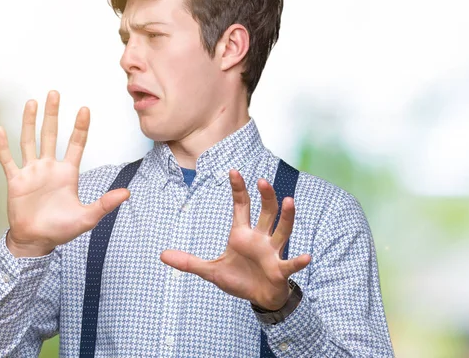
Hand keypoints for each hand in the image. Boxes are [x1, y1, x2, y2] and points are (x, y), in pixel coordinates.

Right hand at [0, 90, 129, 256]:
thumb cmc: (61, 230)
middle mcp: (49, 168)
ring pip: (29, 141)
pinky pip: (7, 160)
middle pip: (51, 135)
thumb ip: (106, 203)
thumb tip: (127, 193)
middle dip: (53, 114)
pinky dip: (3, 145)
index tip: (84, 109)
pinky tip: (0, 129)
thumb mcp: (88, 217)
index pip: (76, 144)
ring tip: (31, 102)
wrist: (37, 241)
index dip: (80, 127)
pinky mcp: (15, 181)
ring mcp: (31, 172)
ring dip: (29, 122)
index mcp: (68, 173)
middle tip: (54, 93)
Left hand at [160, 169, 310, 310]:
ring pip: (282, 230)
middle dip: (265, 197)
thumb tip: (162, 255)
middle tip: (262, 180)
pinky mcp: (279, 270)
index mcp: (242, 235)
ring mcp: (271, 252)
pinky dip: (298, 260)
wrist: (259, 298)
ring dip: (286, 216)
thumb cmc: (239, 279)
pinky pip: (290, 263)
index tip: (233, 171)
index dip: (238, 189)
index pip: (241, 206)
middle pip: (266, 212)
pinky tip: (307, 256)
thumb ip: (188, 262)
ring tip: (290, 201)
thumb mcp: (210, 271)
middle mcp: (260, 238)